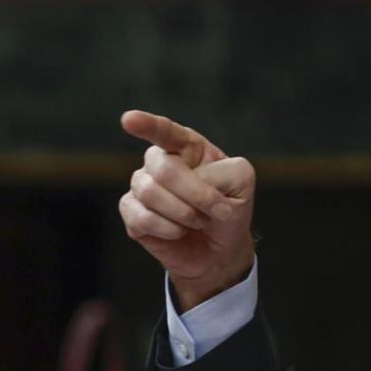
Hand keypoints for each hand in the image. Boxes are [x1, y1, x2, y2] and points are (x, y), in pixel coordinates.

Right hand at [118, 110, 255, 308]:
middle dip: (196, 194)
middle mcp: (159, 162)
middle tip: (218, 211)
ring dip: (185, 214)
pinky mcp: (131, 213)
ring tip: (199, 221)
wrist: (220, 250)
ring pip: (150, 193)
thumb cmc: (229, 210)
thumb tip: (190, 180)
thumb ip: (220, 172)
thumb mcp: (241, 183)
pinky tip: (180, 232)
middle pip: (163, 168)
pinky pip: (142, 218)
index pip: (164, 131)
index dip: (147, 124)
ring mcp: (141, 186)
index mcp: (186, 146)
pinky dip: (169, 229)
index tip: (128, 120)